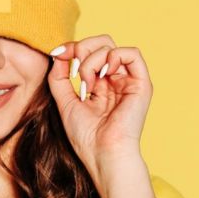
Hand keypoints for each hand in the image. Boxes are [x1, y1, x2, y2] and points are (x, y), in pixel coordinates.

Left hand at [46, 35, 152, 197]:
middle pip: (101, 43)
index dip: (72, 48)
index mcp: (100, 85)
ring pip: (111, 47)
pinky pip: (132, 53)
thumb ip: (59, 76)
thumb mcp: (64, 101)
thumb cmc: (86, 136)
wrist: (103, 154)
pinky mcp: (141, 84)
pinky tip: (103, 74)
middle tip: (74, 71)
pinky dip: (113, 56)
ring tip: (86, 83)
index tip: (57, 54)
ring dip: (91, 60)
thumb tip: (58, 53)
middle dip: (82, 49)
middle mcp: (115, 81)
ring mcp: (128, 81)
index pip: (89, 52)